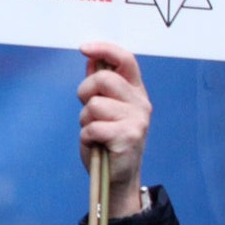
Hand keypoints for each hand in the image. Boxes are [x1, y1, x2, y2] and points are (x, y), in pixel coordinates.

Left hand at [78, 42, 150, 217]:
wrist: (119, 177)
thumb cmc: (108, 140)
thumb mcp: (104, 109)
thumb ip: (100, 86)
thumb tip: (91, 58)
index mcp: (135, 92)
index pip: (125, 60)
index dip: (104, 49)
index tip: (84, 48)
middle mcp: (140, 103)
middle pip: (103, 80)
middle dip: (85, 93)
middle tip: (88, 110)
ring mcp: (137, 120)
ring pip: (94, 105)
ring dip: (86, 120)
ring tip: (96, 132)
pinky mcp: (129, 137)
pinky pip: (92, 127)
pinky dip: (87, 137)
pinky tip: (97, 144)